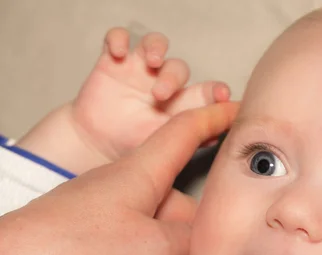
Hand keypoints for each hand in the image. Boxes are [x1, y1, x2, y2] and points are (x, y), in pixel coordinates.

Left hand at [0, 103, 238, 254]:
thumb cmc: (83, 252)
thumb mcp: (155, 248)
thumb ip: (189, 242)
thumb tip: (199, 241)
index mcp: (145, 175)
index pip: (186, 132)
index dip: (215, 118)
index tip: (238, 108)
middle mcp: (123, 193)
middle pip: (168, 225)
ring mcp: (98, 221)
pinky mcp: (76, 249)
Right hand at [17, 28, 229, 173]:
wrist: (96, 145)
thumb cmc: (133, 145)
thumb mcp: (165, 145)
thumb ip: (191, 138)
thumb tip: (218, 134)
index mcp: (182, 103)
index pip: (206, 90)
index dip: (216, 90)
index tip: (222, 96)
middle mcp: (163, 82)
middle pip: (179, 68)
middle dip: (174, 78)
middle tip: (162, 95)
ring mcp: (139, 70)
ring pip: (155, 45)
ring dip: (156, 49)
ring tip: (152, 62)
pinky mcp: (113, 61)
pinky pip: (118, 37)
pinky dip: (119, 39)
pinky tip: (119, 53)